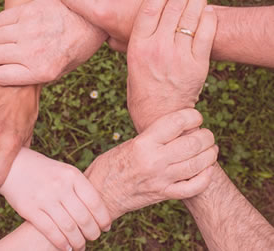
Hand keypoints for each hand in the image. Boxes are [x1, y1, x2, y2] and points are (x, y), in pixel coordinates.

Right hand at [0, 0, 106, 85]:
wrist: (90, 22)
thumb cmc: (75, 49)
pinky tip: (13, 27)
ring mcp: (29, 30)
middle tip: (5, 55)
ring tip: (11, 40)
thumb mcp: (60, 72)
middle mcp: (32, 52)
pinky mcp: (28, 11)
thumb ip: (34, 76)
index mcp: (41, 71)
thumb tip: (7, 76)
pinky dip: (1, 25)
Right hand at [0, 148, 111, 250]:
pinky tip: (66, 248)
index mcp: (72, 175)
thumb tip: (98, 211)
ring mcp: (45, 197)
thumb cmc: (45, 171)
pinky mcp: (30, 209)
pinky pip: (50, 231)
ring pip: (69, 228)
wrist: (15, 165)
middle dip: (92, 232)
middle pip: (84, 217)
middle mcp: (60, 186)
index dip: (103, 218)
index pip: (95, 202)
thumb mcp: (65, 172)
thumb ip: (79, 188)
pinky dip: (61, 243)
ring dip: (78, 241)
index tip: (106, 227)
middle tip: (94, 237)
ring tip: (81, 245)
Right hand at [85, 109, 217, 219]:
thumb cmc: (110, 165)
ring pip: (198, 164)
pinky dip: (205, 178)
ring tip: (211, 149)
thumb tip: (179, 129)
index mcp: (143, 143)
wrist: (100, 194)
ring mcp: (161, 179)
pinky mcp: (163, 194)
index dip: (192, 116)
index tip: (196, 117)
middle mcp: (154, 160)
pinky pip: (193, 187)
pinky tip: (206, 170)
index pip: (176, 122)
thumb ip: (153, 137)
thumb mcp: (129, 144)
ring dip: (210, 154)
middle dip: (206, 136)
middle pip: (193, 143)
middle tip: (206, 134)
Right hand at [127, 0, 216, 131]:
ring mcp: (179, 56)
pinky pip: (207, 31)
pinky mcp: (198, 64)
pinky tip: (206, 12)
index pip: (149, 8)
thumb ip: (131, 44)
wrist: (159, 116)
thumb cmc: (142, 90)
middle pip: (172, 7)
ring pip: (191, 15)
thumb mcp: (130, 65)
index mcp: (138, 47)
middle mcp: (157, 49)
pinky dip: (208, 16)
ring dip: (195, 1)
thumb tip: (130, 24)